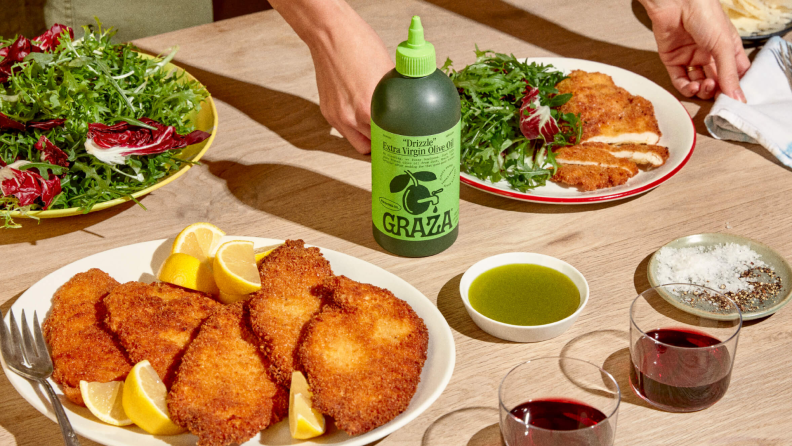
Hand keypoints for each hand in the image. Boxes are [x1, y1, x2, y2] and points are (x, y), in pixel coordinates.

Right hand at [270, 0, 393, 153]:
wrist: (330, 34)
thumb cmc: (358, 44)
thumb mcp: (388, 70)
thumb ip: (396, 93)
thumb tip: (408, 103)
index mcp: (369, 108)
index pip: (386, 142)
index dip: (396, 144)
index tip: (403, 144)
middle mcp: (350, 117)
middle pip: (371, 148)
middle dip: (383, 144)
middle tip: (394, 139)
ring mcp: (337, 116)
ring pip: (355, 142)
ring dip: (368, 140)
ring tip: (379, 131)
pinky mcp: (327, 111)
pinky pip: (344, 130)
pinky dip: (355, 128)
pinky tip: (363, 117)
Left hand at [640, 0, 749, 100]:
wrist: (677, 3)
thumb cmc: (705, 15)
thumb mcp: (723, 45)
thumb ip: (729, 73)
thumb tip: (737, 98)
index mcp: (727, 48)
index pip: (735, 73)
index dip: (736, 87)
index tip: (736, 99)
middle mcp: (710, 54)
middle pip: (716, 81)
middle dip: (718, 91)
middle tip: (719, 95)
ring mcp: (691, 58)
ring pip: (698, 83)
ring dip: (703, 90)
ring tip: (706, 85)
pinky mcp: (673, 60)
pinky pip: (679, 80)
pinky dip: (686, 87)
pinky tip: (693, 87)